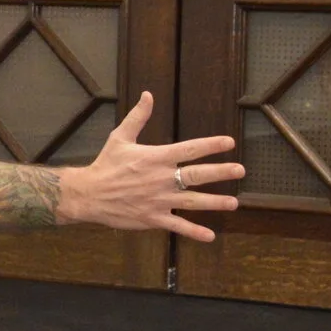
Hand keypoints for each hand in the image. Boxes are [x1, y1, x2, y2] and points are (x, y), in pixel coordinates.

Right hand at [54, 92, 244, 239]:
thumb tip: (148, 95)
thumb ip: (138, 117)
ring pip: (192, 202)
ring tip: (234, 203)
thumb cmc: (106, 164)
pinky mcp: (152, 218)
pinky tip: (210, 235)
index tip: (230, 142)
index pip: (189, 149)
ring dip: (214, 203)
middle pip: (196, 175)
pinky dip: (194, 231)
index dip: (210, 145)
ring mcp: (158, 200)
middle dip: (220, 172)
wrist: (89, 194)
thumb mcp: (120, 137)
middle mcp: (161, 178)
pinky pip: (177, 226)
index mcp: (156, 157)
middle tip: (241, 170)